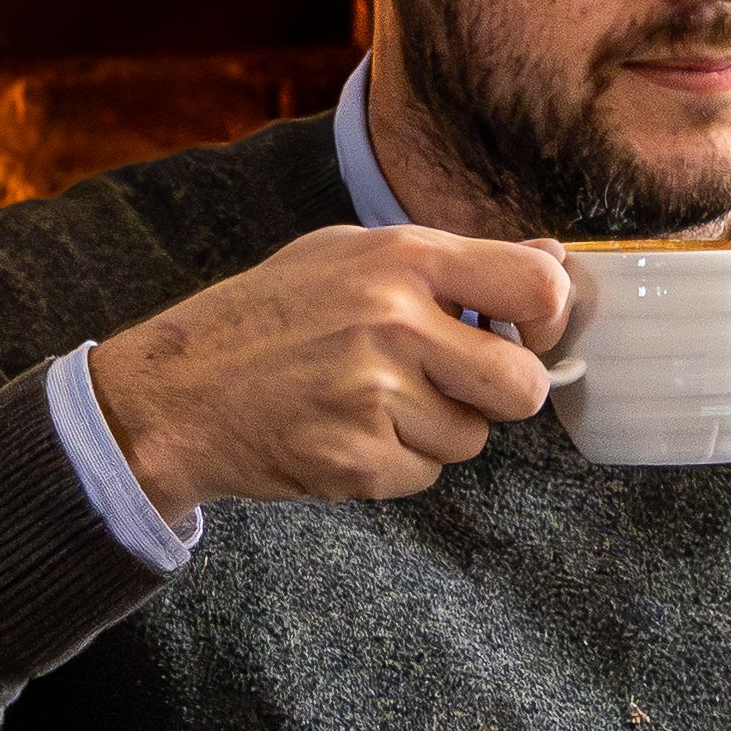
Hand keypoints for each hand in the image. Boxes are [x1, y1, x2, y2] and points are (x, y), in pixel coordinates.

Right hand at [89, 225, 572, 519]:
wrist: (175, 391)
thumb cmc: (267, 317)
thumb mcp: (351, 256)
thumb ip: (454, 261)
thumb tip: (554, 258)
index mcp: (402, 258)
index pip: (538, 286)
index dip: (551, 318)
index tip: (530, 332)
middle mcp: (395, 321)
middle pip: (521, 384)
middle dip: (501, 396)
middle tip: (455, 385)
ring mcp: (375, 394)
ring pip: (471, 438)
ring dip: (436, 430)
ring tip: (370, 401)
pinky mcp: (358, 458)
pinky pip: (424, 474)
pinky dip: (395, 463)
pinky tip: (345, 431)